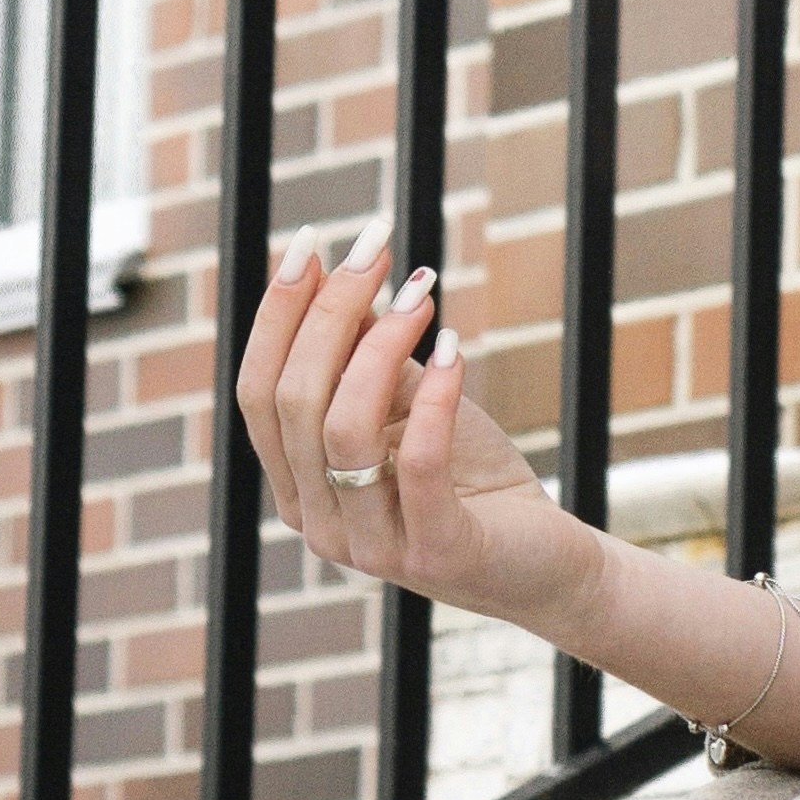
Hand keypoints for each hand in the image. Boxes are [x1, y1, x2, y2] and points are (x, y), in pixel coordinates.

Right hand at [235, 228, 601, 648]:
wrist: (541, 558)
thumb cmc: (468, 473)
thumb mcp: (408, 402)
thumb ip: (367, 355)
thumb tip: (344, 271)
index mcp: (297, 484)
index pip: (257, 392)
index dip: (276, 315)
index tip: (310, 242)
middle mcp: (318, 522)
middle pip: (294, 400)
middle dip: (331, 310)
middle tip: (378, 248)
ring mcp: (370, 547)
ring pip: (343, 430)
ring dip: (380, 344)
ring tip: (423, 291)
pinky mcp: (435, 553)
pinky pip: (417, 465)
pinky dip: (433, 396)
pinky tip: (453, 348)